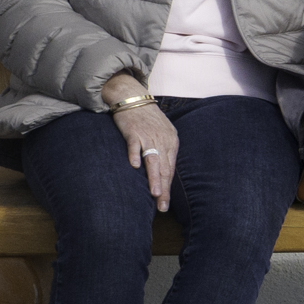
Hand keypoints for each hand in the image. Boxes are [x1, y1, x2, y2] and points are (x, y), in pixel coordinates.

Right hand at [102, 76, 177, 209]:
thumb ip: (163, 152)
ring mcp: (147, 135)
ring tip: (155, 193)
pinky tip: (135, 166)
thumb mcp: (161, 134)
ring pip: (152, 159)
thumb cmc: (147, 119)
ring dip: (154, 177)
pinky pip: (134, 144)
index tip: (165, 204)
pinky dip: (135, 154)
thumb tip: (164, 174)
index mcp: (171, 141)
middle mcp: (162, 139)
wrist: (132, 97)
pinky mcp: (133, 130)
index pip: (170, 168)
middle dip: (163, 188)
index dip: (168, 187)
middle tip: (162, 206)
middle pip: (164, 167)